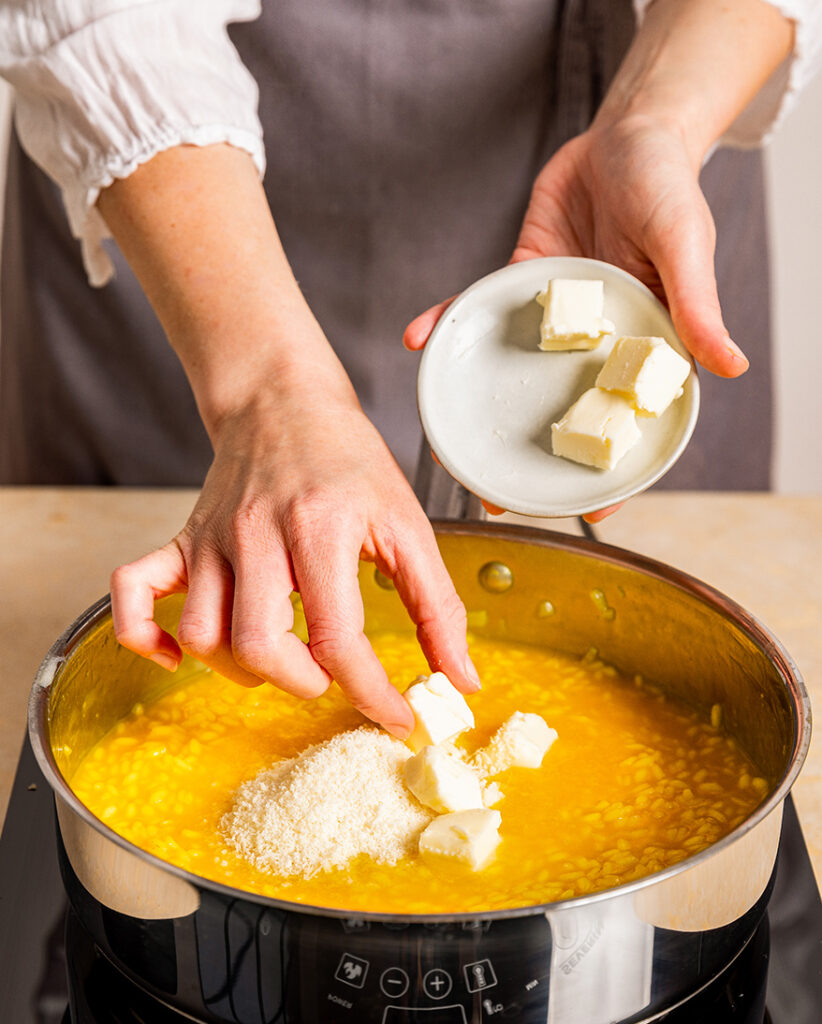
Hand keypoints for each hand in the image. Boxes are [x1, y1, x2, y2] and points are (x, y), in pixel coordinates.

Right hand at [110, 383, 479, 737]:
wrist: (284, 398)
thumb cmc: (349, 458)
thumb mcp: (408, 523)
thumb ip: (438, 606)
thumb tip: (460, 680)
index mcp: (320, 528)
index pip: (337, 639)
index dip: (372, 694)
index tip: (395, 717)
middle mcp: (257, 534)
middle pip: (260, 646)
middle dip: (305, 683)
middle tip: (333, 674)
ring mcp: (211, 538)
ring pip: (202, 633)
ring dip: (241, 670)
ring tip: (280, 658)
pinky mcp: (182, 538)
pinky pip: (133, 592)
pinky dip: (146, 635)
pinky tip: (183, 653)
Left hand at [405, 115, 749, 520]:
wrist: (627, 133)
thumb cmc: (669, 186)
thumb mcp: (685, 247)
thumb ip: (695, 307)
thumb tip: (728, 368)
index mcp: (642, 342)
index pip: (629, 419)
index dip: (614, 467)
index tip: (592, 512)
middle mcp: (594, 340)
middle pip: (562, 409)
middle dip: (531, 456)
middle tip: (496, 499)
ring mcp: (553, 316)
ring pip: (514, 372)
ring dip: (479, 405)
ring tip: (446, 444)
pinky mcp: (521, 281)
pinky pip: (482, 311)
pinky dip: (449, 321)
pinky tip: (420, 336)